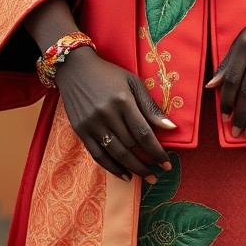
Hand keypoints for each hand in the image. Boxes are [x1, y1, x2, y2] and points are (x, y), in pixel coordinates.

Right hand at [55, 46, 175, 182]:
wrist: (74, 69)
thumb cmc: (109, 75)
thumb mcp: (133, 83)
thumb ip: (150, 106)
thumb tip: (171, 128)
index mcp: (122, 100)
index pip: (143, 132)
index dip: (157, 151)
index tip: (167, 164)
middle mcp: (106, 114)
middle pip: (130, 145)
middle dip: (147, 162)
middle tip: (159, 173)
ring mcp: (91, 123)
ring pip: (115, 153)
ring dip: (133, 169)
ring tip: (146, 177)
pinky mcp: (80, 130)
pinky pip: (98, 155)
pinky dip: (112, 168)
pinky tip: (125, 175)